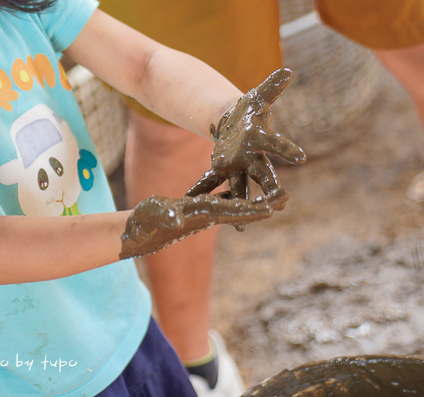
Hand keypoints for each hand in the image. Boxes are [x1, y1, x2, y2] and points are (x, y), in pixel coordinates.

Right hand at [119, 193, 273, 258]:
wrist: (136, 233)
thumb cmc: (143, 224)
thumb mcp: (154, 217)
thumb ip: (166, 217)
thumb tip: (176, 218)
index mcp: (203, 215)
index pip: (236, 212)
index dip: (257, 207)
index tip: (276, 203)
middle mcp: (208, 217)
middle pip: (244, 211)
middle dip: (265, 205)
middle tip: (287, 197)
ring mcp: (204, 215)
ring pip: (236, 207)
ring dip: (256, 201)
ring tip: (274, 194)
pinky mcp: (197, 211)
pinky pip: (221, 202)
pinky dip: (235, 196)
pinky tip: (242, 191)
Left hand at [187, 68, 305, 213]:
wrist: (238, 123)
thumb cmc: (251, 110)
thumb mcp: (258, 96)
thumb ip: (271, 86)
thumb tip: (288, 71)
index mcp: (263, 140)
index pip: (278, 145)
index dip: (288, 149)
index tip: (300, 156)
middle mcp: (254, 158)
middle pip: (265, 177)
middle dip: (271, 191)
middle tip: (279, 205)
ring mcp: (238, 167)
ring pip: (240, 190)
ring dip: (238, 205)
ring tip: (239, 227)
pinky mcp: (222, 169)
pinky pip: (212, 183)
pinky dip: (203, 191)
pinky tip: (194, 202)